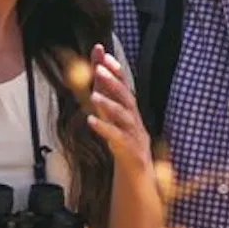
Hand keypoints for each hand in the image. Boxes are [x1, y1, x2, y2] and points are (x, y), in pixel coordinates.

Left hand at [79, 42, 158, 171]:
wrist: (137, 171)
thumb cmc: (123, 138)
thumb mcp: (112, 115)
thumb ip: (104, 91)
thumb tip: (96, 64)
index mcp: (130, 108)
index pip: (125, 85)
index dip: (116, 70)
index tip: (105, 55)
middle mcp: (134, 117)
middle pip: (126, 96)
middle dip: (113, 82)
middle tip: (99, 69)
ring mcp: (134, 133)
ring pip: (123, 116)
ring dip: (109, 104)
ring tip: (94, 96)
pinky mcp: (129, 149)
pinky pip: (117, 137)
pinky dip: (104, 128)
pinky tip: (90, 121)